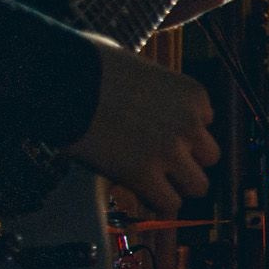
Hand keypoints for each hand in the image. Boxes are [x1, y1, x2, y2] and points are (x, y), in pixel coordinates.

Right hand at [65, 38, 218, 216]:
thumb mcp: (138, 67)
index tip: (160, 133)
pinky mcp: (143, 173)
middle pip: (209, 157)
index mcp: (192, 94)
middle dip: (188, 161)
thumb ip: (155, 90)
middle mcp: (189, 123)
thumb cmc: (88, 65)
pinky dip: (158, 202)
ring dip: (177, 185)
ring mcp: (169, 150)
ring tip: (154, 182)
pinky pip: (169, 203)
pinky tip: (142, 194)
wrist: (59, 79)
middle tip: (161, 163)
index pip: (206, 124)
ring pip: (197, 185)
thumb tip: (146, 100)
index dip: (182, 132)